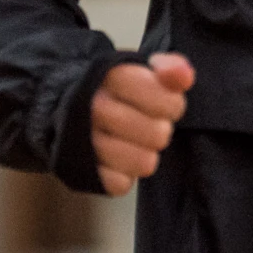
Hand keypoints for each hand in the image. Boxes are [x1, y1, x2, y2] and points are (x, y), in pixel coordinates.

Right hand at [91, 52, 194, 196]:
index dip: (173, 105)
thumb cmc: (116, 91)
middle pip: (160, 135)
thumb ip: (171, 68)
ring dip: (143, 154)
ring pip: (144, 163)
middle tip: (145, 123)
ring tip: (131, 141)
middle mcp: (95, 107)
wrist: (67, 107)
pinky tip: (115, 158)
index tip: (162, 102)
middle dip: (158, 129)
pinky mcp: (82, 171)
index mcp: (114, 76)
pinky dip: (122, 175)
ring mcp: (85, 141)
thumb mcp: (143, 70)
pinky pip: (121, 184)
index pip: (171, 103)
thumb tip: (185, 77)